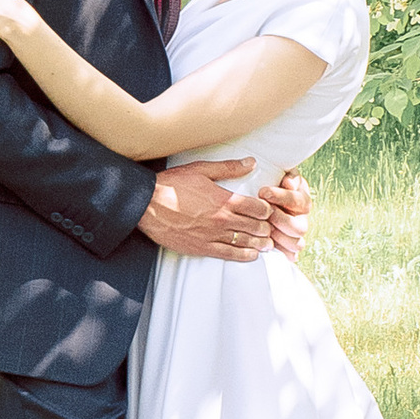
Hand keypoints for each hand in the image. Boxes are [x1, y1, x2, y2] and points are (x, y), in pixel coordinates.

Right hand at [140, 159, 273, 264]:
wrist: (147, 205)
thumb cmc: (172, 185)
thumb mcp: (201, 169)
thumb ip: (228, 167)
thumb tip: (251, 162)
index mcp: (224, 200)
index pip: (257, 207)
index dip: (267, 209)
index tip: (269, 210)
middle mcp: (221, 220)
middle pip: (254, 226)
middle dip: (266, 227)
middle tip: (272, 228)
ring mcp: (212, 236)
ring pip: (244, 242)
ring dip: (259, 243)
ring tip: (268, 244)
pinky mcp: (201, 248)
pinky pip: (228, 254)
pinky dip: (243, 255)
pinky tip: (252, 255)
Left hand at [267, 166, 310, 266]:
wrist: (260, 199)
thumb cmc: (270, 185)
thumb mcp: (280, 174)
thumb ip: (288, 176)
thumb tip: (289, 183)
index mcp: (302, 199)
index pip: (299, 201)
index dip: (282, 197)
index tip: (263, 192)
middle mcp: (303, 219)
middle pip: (300, 227)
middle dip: (280, 220)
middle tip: (264, 213)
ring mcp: (297, 235)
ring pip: (297, 244)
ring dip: (279, 237)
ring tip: (263, 228)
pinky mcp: (289, 248)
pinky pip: (290, 255)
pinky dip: (280, 251)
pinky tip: (266, 243)